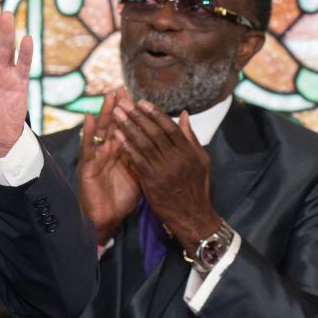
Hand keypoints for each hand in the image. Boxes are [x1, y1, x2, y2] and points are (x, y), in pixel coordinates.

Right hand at [77, 90, 140, 240]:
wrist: (106, 218)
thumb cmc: (121, 198)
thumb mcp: (140, 175)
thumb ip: (149, 158)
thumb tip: (162, 146)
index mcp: (122, 153)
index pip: (129, 129)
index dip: (133, 114)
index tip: (139, 98)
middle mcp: (108, 151)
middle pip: (114, 125)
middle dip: (119, 108)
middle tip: (123, 89)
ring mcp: (97, 156)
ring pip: (101, 131)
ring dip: (104, 113)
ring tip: (109, 97)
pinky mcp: (87, 165)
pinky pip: (87, 146)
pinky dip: (88, 132)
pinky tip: (89, 118)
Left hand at [112, 100, 220, 253]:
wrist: (192, 215)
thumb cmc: (196, 187)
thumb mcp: (200, 160)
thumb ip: (190, 137)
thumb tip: (183, 115)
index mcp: (188, 151)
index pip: (169, 127)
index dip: (154, 113)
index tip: (141, 102)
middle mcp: (176, 158)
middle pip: (154, 132)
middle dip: (137, 115)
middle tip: (123, 103)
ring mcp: (163, 169)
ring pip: (143, 143)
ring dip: (128, 127)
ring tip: (116, 114)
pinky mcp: (151, 180)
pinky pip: (137, 160)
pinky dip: (126, 146)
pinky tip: (116, 136)